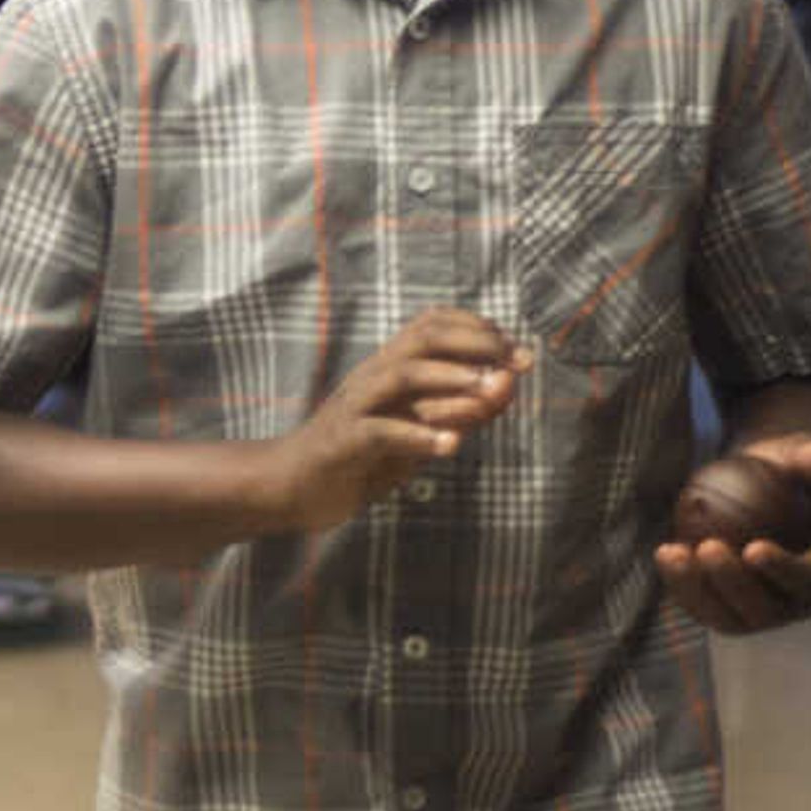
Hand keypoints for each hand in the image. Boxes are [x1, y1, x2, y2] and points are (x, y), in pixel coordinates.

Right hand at [264, 310, 529, 533]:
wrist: (291, 485)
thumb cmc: (360, 456)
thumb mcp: (418, 430)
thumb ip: (459, 410)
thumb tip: (509, 385)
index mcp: (388, 367)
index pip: (434, 324)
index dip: (480, 329)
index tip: (520, 351)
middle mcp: (372, 377)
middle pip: (422, 338)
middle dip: (476, 344)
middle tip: (518, 363)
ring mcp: (355, 406)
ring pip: (402, 376)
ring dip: (450, 381)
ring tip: (490, 392)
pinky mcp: (342, 442)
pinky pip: (380, 431)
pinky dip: (417, 435)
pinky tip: (451, 445)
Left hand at [654, 433, 810, 633]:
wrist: (763, 491)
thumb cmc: (785, 471)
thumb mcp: (800, 458)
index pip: (808, 578)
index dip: (783, 570)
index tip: (752, 548)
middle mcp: (800, 602)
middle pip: (768, 608)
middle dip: (735, 584)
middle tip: (708, 547)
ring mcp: (765, 614)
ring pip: (731, 618)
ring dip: (698, 589)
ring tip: (674, 553)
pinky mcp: (730, 612)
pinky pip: (704, 607)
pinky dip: (682, 584)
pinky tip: (664, 552)